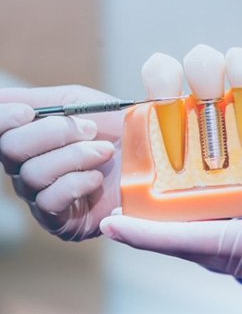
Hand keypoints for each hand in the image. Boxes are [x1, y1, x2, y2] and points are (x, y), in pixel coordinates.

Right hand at [0, 86, 122, 240]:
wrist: (149, 154)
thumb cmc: (114, 126)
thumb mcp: (77, 102)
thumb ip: (37, 99)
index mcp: (28, 138)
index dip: (4, 119)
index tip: (28, 112)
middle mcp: (26, 168)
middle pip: (10, 149)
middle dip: (54, 133)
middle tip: (91, 130)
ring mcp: (40, 195)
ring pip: (34, 173)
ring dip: (75, 156)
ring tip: (104, 151)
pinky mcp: (59, 220)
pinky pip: (50, 200)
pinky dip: (77, 183)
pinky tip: (97, 178)